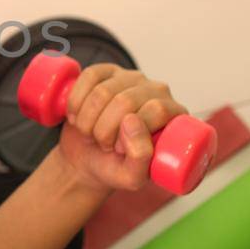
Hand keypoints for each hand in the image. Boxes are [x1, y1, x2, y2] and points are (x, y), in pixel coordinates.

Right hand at [53, 63, 188, 192]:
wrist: (87, 160)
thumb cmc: (115, 167)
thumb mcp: (132, 177)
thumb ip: (141, 158)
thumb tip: (133, 121)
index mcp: (173, 114)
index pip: (156, 109)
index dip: (133, 132)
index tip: (120, 150)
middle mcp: (156, 90)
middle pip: (127, 100)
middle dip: (105, 129)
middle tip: (104, 144)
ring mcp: (131, 78)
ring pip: (103, 91)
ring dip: (88, 120)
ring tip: (92, 133)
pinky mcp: (106, 71)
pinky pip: (89, 76)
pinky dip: (76, 102)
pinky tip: (78, 116)